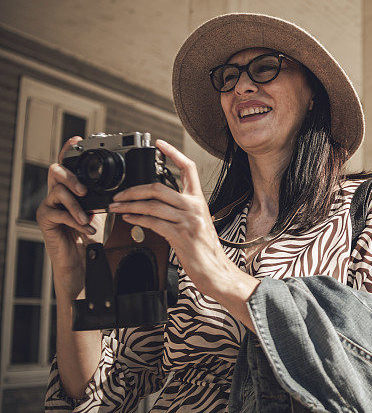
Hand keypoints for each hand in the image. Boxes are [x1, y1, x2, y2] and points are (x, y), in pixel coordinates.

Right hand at [36, 136, 103, 297]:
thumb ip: (107, 195)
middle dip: (71, 176)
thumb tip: (130, 184)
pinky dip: (76, 221)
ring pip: (57, 192)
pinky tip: (88, 229)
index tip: (77, 139)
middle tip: (84, 189)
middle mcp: (57, 192)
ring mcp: (49, 205)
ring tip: (89, 216)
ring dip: (76, 204)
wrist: (80, 259)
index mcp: (71, 187)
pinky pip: (59, 214)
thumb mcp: (102, 209)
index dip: (69, 150)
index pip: (67, 164)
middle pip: (56, 172)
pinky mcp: (45, 220)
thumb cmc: (90, 232)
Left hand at [108, 140, 242, 299]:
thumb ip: (179, 209)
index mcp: (198, 200)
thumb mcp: (196, 222)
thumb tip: (154, 202)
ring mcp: (187, 220)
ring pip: (153, 205)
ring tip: (116, 206)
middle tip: (120, 193)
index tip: (159, 144)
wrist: (214, 269)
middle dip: (134, 189)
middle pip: (160, 187)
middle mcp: (194, 207)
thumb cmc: (203, 247)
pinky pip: (153, 222)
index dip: (174, 153)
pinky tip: (127, 218)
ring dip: (129, 205)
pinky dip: (136, 218)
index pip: (188, 169)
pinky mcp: (179, 234)